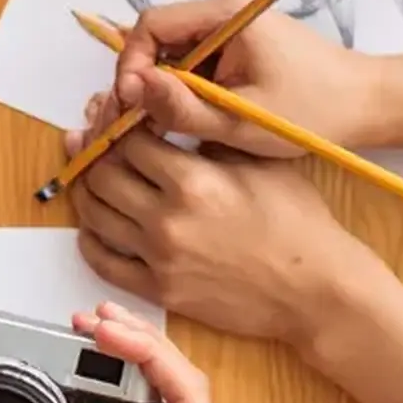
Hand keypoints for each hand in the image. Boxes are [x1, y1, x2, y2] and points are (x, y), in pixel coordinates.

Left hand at [69, 125, 380, 341]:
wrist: (318, 289)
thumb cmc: (298, 221)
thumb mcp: (258, 158)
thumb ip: (207, 133)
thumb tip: (162, 111)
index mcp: (193, 181)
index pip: (127, 139)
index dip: (115, 120)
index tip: (116, 111)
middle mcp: (168, 220)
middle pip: (101, 173)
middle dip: (92, 149)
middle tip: (92, 136)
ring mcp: (160, 259)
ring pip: (94, 215)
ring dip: (84, 188)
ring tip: (87, 171)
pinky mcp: (160, 291)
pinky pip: (103, 262)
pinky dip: (89, 238)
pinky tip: (93, 223)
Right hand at [69, 304, 240, 402]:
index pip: (186, 395)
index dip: (148, 352)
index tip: (108, 331)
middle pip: (180, 386)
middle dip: (139, 343)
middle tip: (96, 318)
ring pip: (166, 398)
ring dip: (132, 360)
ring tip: (98, 332)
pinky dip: (124, 389)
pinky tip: (104, 375)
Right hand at [96, 0, 379, 157]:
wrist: (372, 104)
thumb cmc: (315, 112)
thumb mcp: (243, 119)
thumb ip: (184, 107)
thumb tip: (131, 91)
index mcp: (227, 15)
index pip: (152, 24)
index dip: (131, 63)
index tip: (129, 104)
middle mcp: (225, 12)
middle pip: (158, 38)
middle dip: (142, 80)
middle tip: (135, 123)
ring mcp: (232, 29)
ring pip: (173, 54)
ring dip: (162, 89)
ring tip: (160, 128)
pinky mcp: (239, 48)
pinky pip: (195, 64)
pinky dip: (184, 92)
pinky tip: (186, 122)